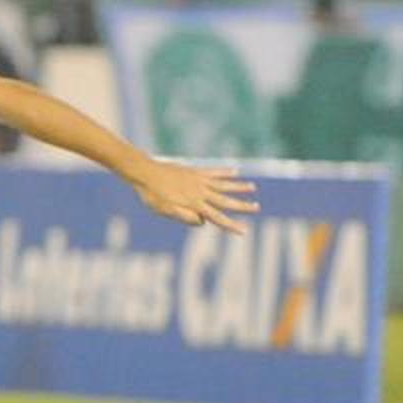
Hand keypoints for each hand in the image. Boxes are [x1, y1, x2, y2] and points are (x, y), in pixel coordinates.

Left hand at [133, 161, 259, 233]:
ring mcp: (198, 180)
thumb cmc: (152, 195)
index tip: (244, 230)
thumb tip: (203, 222)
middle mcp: (199, 192)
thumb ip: (184, 216)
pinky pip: (213, 172)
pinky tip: (235, 171)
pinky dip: (225, 172)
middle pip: (225, 200)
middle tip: (257, 207)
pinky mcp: (194, 171)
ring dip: (238, 186)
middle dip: (242, 205)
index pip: (216, 217)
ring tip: (253, 187)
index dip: (231, 225)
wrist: (145, 172)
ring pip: (223, 184)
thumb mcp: (164, 210)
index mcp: (193, 204)